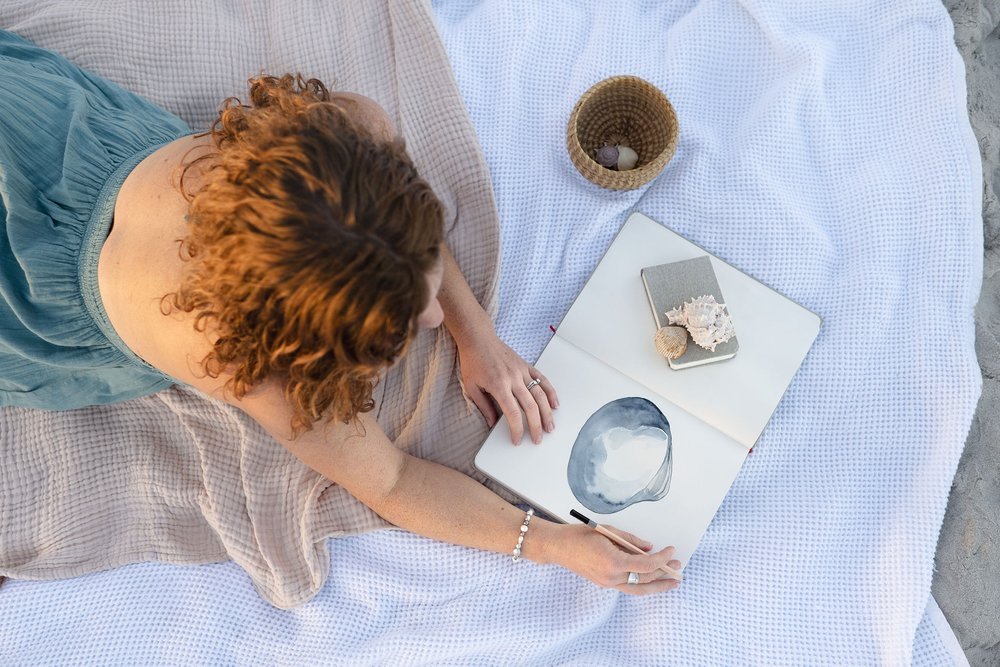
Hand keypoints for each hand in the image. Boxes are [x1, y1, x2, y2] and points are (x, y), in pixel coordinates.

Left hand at [454, 332, 558, 443]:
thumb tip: (492, 424)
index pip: (512, 412)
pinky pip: (542, 379)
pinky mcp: (526, 365)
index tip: (517, 440)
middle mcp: (513, 378)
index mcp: (498, 385)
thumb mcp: (471, 386)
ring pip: (540, 395)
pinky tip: (555, 404)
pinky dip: (550, 392)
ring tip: (550, 427)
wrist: (478, 338)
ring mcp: (522, 371)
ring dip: (547, 413)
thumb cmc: (473, 361)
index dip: (517, 429)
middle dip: (535, 426)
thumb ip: (483, 406)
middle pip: (530, 406)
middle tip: (538, 439)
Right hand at [543, 522, 681, 595]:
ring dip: (656, 586)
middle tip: (678, 567)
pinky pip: (627, 587)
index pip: (646, 566)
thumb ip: (631, 541)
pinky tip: (650, 580)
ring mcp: (607, 583)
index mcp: (613, 562)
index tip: (671, 551)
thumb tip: (648, 548)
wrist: (558, 547)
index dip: (662, 559)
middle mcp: (611, 577)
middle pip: (644, 580)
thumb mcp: (609, 531)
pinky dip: (641, 584)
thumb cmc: (580, 535)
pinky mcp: (604, 583)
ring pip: (638, 590)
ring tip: (671, 582)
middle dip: (663, 574)